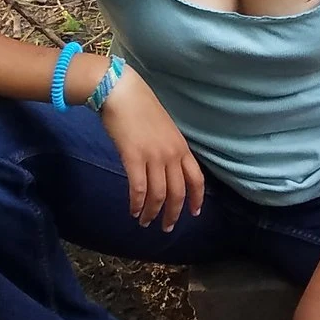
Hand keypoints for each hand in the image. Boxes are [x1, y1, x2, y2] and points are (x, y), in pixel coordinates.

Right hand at [100, 74, 203, 229]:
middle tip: (166, 228)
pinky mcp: (133, 157)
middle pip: (178, 192)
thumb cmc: (140, 107)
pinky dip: (137, 203)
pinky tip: (134, 211)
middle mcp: (171, 154)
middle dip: (173, 214)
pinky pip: (139, 188)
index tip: (194, 213)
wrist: (122, 92)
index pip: (197, 179)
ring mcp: (154, 156)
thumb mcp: (164, 128)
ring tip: (145, 223)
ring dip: (152, 213)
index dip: (197, 199)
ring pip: (158, 195)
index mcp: (181, 147)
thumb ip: (168, 148)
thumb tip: (164, 168)